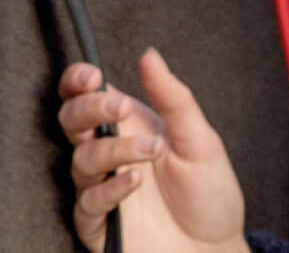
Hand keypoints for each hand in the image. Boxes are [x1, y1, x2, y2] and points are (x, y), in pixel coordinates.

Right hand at [57, 48, 245, 252]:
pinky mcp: (99, 224)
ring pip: (81, 159)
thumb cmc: (209, 194)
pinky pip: (88, 202)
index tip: (90, 76)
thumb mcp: (201, 140)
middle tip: (120, 109)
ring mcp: (101, 188)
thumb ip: (173, 98)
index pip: (85, 96)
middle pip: (71, 121)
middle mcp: (109, 154)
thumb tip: (148, 54)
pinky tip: (135, 182)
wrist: (216, 249)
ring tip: (152, 152)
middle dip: (89, 109)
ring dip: (114, 150)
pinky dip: (110, 189)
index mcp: (128, 127)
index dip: (77, 82)